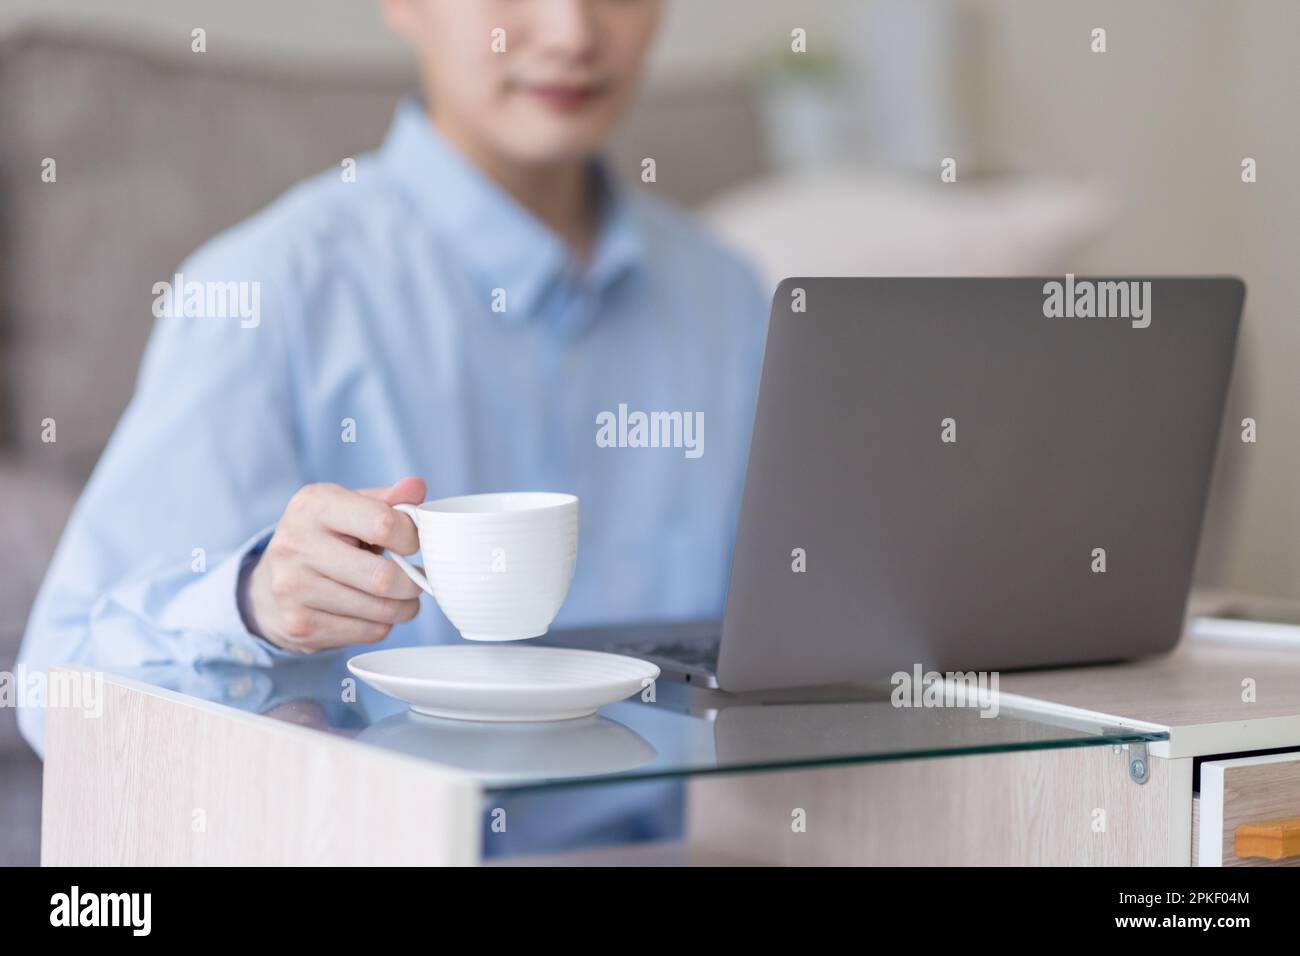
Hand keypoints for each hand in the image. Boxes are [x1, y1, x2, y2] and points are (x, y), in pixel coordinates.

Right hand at [245, 476, 425, 651]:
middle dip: (412, 583)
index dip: (411, 538)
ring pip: (380, 610)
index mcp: (313, 505)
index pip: (383, 524)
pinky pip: (368, 632)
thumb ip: (388, 499)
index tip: (413, 544)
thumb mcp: (350, 508)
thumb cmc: (325, 539)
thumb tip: (417, 486)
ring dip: (404, 607)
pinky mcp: (300, 625)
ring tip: (402, 597)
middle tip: (418, 580)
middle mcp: (296, 545)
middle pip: (382, 577)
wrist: (271, 585)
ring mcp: (293, 588)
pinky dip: (383, 624)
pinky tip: (374, 611)